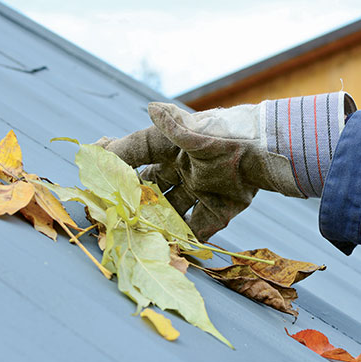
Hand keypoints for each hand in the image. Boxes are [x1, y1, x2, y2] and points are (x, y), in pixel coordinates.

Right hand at [97, 101, 302, 240]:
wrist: (265, 152)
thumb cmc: (226, 135)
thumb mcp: (194, 133)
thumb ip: (171, 126)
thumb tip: (152, 108)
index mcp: (170, 148)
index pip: (134, 156)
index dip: (115, 166)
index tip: (95, 179)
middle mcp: (182, 169)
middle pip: (150, 189)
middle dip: (134, 203)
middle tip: (115, 216)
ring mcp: (200, 191)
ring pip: (171, 212)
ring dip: (158, 225)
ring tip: (141, 238)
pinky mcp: (219, 209)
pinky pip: (199, 229)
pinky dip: (188, 242)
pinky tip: (175, 252)